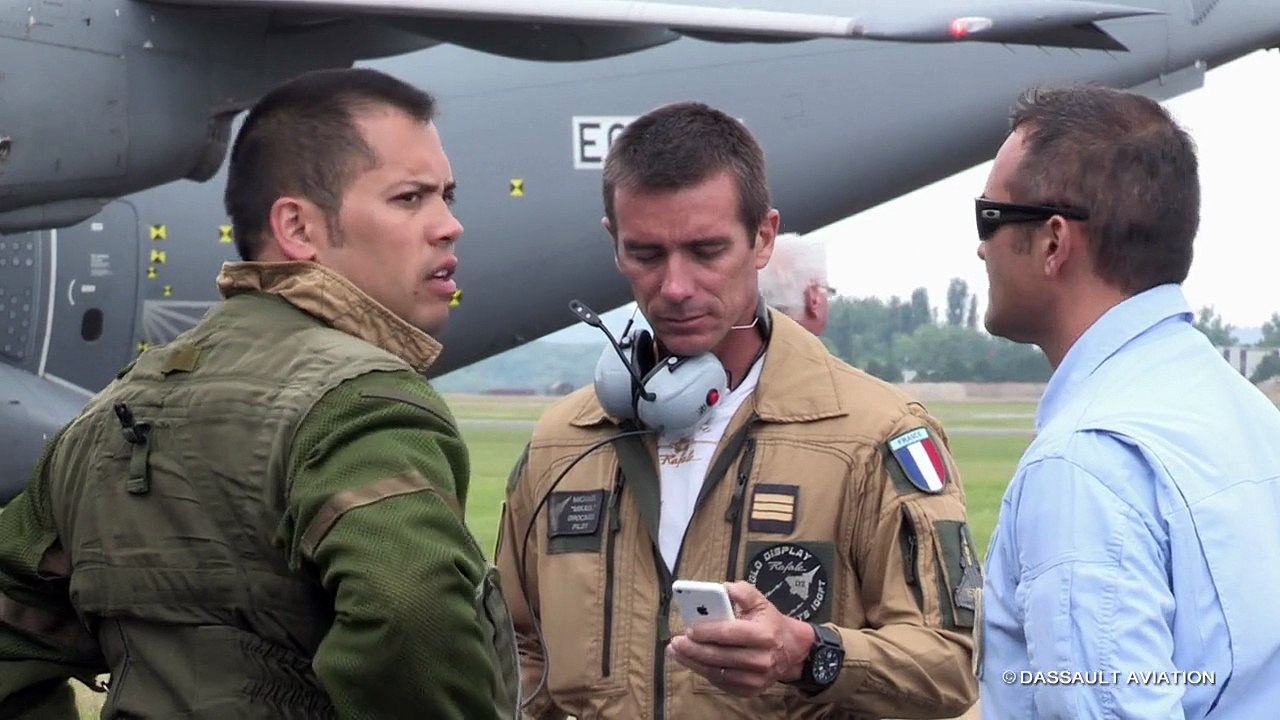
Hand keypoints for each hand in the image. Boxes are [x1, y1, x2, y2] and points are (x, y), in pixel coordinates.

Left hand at [667, 581, 815, 695]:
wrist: (791, 651)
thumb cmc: (770, 624)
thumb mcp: (762, 603)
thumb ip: (744, 592)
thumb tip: (725, 587)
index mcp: (764, 635)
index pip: (729, 633)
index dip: (707, 631)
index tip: (688, 628)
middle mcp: (761, 659)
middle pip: (720, 656)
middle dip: (694, 649)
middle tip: (675, 642)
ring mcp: (755, 678)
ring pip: (717, 672)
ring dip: (693, 662)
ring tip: (676, 652)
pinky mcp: (749, 690)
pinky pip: (721, 682)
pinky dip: (704, 672)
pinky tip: (692, 662)